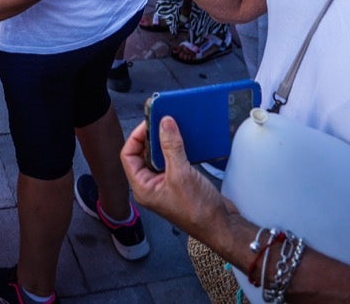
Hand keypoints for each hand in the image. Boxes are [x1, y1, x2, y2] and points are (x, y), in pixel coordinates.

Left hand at [121, 118, 235, 243]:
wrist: (221, 226)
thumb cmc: (198, 211)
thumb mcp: (181, 174)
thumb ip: (171, 147)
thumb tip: (164, 124)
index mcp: (143, 188)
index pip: (128, 156)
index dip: (137, 137)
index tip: (149, 123)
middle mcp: (151, 186)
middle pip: (143, 154)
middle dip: (152, 138)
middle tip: (163, 122)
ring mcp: (165, 184)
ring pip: (159, 157)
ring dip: (166, 142)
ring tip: (174, 129)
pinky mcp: (179, 182)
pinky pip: (173, 161)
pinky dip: (177, 150)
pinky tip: (185, 142)